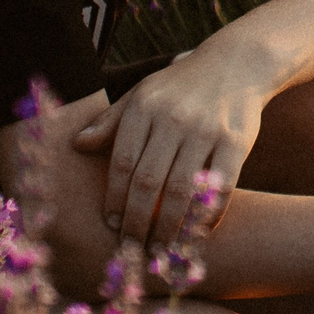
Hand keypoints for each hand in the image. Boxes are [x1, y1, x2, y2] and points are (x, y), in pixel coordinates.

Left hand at [73, 50, 272, 245]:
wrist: (237, 62)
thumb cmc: (180, 86)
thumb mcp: (142, 93)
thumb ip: (111, 121)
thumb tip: (76, 145)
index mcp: (145, 107)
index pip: (122, 162)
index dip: (114, 198)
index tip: (110, 224)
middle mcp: (173, 118)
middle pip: (148, 182)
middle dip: (136, 222)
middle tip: (131, 249)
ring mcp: (206, 130)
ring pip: (182, 190)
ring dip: (168, 228)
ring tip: (160, 251)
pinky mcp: (237, 141)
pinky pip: (221, 187)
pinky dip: (208, 215)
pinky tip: (198, 234)